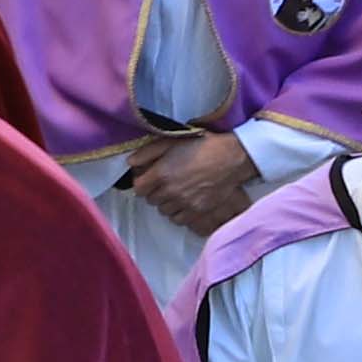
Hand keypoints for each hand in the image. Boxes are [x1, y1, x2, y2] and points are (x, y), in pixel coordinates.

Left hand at [128, 132, 261, 231]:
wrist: (232, 157)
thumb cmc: (202, 145)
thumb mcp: (171, 141)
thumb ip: (147, 152)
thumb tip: (130, 162)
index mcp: (161, 174)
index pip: (138, 188)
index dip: (143, 183)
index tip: (150, 178)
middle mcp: (170, 191)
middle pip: (151, 200)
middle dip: (155, 192)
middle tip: (165, 183)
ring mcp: (184, 203)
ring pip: (164, 211)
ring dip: (166, 203)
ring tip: (176, 192)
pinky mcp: (198, 210)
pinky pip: (178, 219)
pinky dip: (178, 212)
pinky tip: (184, 201)